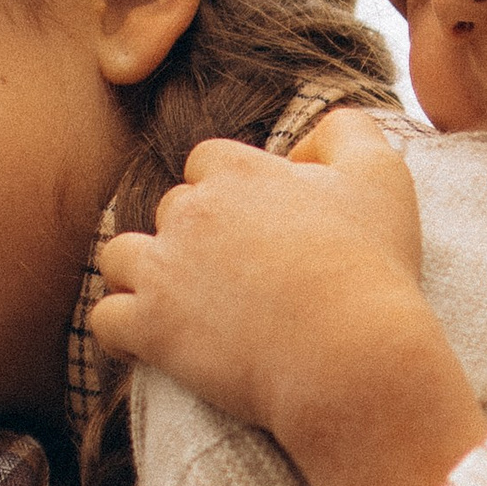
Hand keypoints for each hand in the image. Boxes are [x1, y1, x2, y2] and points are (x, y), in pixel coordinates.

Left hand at [92, 111, 486, 485]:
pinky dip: (122, 331)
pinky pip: (105, 319)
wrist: (351, 356)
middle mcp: (190, 210)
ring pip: (122, 256)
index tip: (262, 230)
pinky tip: (150, 344)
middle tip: (238, 280)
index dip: (232, 193)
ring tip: (180, 305)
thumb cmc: (371, 267)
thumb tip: (303, 142)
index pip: (208, 162)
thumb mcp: (381, 174)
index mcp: (237, 171)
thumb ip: (346, 129)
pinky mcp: (150, 327)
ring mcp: (164, 269)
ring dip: (143, 275)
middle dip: (195, 238)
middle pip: (171, 210)